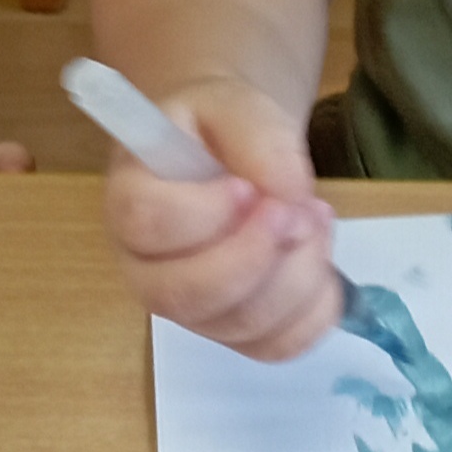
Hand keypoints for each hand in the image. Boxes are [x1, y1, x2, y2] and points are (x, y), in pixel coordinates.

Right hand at [102, 77, 340, 359]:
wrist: (227, 153)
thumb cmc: (216, 130)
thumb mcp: (232, 106)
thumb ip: (258, 138)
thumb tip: (288, 193)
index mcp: (130, 201)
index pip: (145, 223)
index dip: (202, 213)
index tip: (245, 187)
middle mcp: (146, 268)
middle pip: (183, 295)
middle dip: (254, 258)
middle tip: (300, 212)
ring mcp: (190, 309)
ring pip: (237, 324)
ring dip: (296, 276)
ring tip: (317, 218)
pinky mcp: (234, 332)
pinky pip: (274, 346)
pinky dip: (313, 312)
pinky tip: (320, 261)